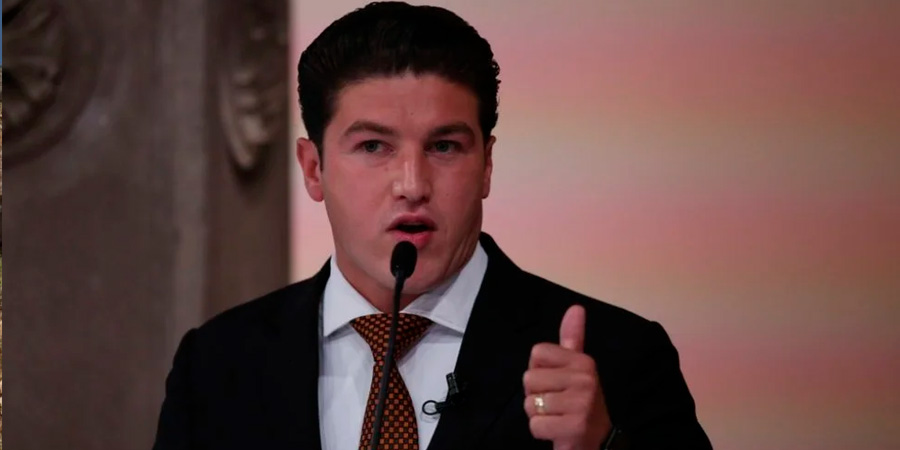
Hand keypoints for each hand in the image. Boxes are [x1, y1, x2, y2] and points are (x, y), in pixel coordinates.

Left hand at [523, 305, 611, 449]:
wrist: (596, 439)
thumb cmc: (579, 401)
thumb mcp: (577, 368)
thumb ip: (572, 338)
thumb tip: (576, 307)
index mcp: (583, 361)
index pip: (536, 353)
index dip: (539, 370)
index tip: (555, 381)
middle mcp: (586, 379)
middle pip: (529, 379)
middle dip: (535, 395)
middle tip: (556, 403)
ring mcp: (582, 403)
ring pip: (530, 404)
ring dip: (538, 415)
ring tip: (557, 416)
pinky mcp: (575, 427)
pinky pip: (535, 425)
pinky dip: (541, 431)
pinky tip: (557, 429)